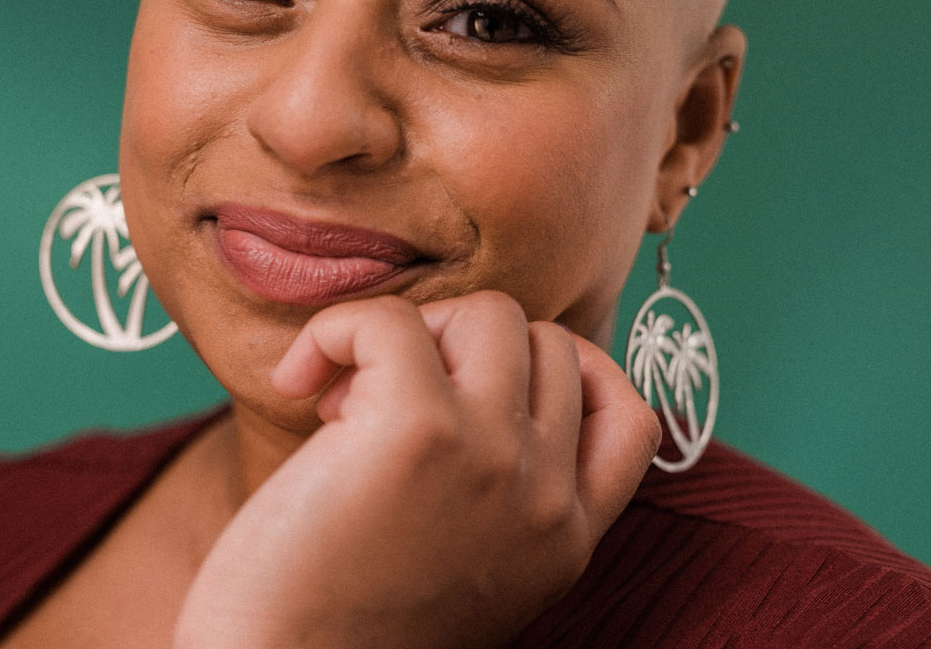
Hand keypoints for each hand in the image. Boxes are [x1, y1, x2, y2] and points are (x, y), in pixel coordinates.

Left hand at [173, 291, 660, 648]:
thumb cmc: (347, 628)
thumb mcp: (475, 571)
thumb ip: (506, 491)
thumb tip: (473, 369)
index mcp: (565, 538)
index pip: (630, 417)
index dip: (576, 370)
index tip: (496, 375)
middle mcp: (545, 494)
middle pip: (549, 341)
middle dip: (470, 345)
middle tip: (392, 394)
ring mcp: (492, 456)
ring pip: (489, 314)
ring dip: (417, 329)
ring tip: (348, 391)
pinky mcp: (417, 429)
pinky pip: (391, 321)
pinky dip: (340, 328)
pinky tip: (300, 379)